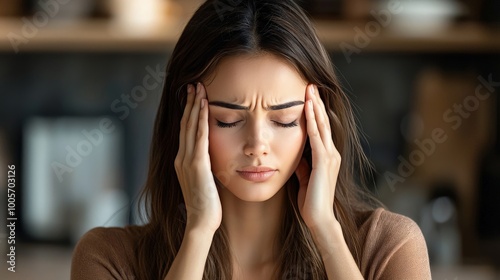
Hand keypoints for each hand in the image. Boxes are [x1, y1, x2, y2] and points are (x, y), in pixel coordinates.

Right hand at [175, 83, 221, 233]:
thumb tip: (210, 156)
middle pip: (185, 124)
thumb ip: (203, 166)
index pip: (185, 131)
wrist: (201, 221)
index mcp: (181, 161)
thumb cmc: (206, 204)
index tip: (194, 97)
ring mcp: (187, 160)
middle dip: (190, 103)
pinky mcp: (197, 164)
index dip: (189, 112)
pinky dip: (201, 120)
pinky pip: (200, 137)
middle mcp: (181, 157)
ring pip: (190, 127)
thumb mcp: (203, 180)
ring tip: (198, 88)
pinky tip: (204, 106)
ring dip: (195, 106)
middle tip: (194, 84)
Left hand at [295, 84, 340, 229]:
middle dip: (316, 102)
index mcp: (327, 155)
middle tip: (310, 84)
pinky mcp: (323, 162)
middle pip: (323, 122)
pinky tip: (308, 109)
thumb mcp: (304, 176)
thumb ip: (302, 163)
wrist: (318, 218)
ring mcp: (329, 156)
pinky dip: (312, 121)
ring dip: (315, 106)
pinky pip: (317, 137)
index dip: (315, 111)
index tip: (307, 95)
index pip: (321, 128)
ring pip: (322, 126)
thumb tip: (296, 153)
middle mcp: (331, 152)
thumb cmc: (310, 200)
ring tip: (310, 90)